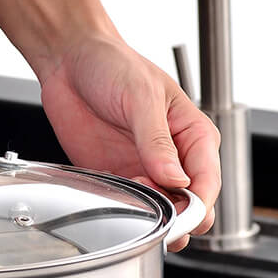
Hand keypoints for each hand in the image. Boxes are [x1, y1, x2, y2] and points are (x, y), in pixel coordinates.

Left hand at [37, 31, 220, 250]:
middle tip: (152, 211)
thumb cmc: (114, 65)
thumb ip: (157, 141)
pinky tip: (113, 195)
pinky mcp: (116, 175)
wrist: (70, 61)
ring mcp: (145, 169)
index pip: (208, 183)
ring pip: (159, 212)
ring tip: (129, 197)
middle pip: (188, 205)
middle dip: (175, 217)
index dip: (197, 205)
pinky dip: (123, 210)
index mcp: (194, 135)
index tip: (179, 215)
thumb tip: (177, 179)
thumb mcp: (141, 97)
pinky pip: (127, 205)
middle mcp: (174, 157)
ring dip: (148, 215)